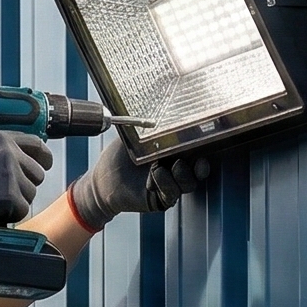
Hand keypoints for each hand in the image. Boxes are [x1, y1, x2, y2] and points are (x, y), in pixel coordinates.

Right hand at [0, 130, 53, 232]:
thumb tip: (21, 160)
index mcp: (2, 138)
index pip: (37, 144)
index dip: (43, 157)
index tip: (44, 165)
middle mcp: (10, 152)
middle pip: (38, 173)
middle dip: (27, 185)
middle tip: (8, 194)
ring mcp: (11, 173)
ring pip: (30, 193)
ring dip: (16, 201)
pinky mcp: (10, 195)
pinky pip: (22, 209)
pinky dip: (9, 214)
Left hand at [66, 134, 209, 227]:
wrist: (102, 180)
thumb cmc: (118, 157)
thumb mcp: (134, 135)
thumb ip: (147, 125)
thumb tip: (157, 108)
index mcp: (172, 149)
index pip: (194, 147)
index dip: (202, 145)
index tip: (204, 140)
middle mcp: (174, 166)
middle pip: (198, 167)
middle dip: (201, 164)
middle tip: (197, 158)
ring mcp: (170, 183)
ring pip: (189, 183)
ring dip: (183, 174)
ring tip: (170, 165)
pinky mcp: (162, 198)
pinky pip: (172, 193)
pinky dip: (167, 183)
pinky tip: (157, 174)